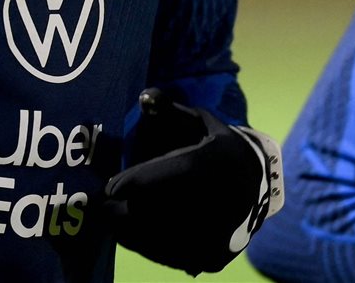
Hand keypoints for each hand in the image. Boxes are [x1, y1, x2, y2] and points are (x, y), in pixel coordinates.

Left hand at [102, 88, 283, 275]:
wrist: (254, 185)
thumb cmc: (211, 147)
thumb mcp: (195, 122)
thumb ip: (167, 110)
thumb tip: (145, 96)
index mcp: (222, 161)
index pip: (182, 172)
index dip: (143, 181)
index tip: (111, 187)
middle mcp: (229, 201)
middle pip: (170, 211)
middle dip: (127, 211)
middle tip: (100, 207)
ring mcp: (223, 235)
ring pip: (167, 239)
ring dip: (132, 232)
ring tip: (109, 219)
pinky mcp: (214, 258)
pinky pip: (172, 256)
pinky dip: (147, 246)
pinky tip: (129, 233)